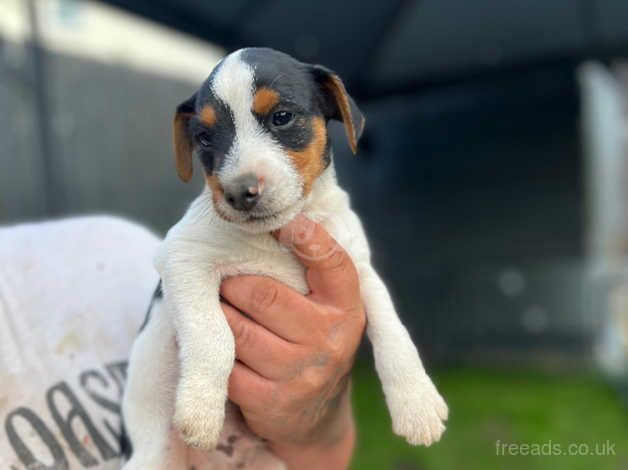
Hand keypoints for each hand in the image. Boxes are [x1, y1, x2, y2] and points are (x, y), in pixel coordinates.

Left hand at [220, 215, 365, 468]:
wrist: (316, 416)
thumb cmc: (312, 341)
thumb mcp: (326, 308)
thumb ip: (310, 272)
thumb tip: (272, 219)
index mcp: (345, 306)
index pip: (330, 261)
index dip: (305, 235)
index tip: (281, 219)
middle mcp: (330, 339)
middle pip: (262, 295)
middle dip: (233, 284)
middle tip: (222, 278)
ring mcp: (302, 373)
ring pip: (237, 330)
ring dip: (218, 316)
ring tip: (216, 308)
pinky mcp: (272, 402)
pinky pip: (225, 366)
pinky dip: (214, 353)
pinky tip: (216, 347)